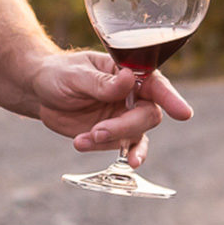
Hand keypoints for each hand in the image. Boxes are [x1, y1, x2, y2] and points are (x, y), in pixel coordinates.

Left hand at [28, 51, 193, 165]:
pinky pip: (121, 148)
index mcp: (129, 73)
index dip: (172, 98)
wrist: (40, 92)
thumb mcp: (76, 75)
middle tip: (97, 131)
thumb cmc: (59, 74)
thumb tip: (128, 79)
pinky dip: (105, 151)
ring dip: (113, 140)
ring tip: (84, 139)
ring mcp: (124, 117)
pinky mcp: (113, 136)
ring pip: (135, 136)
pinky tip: (83, 145)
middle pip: (148, 116)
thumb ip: (102, 82)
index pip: (156, 85)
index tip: (184, 114)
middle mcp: (133, 96)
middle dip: (125, 127)